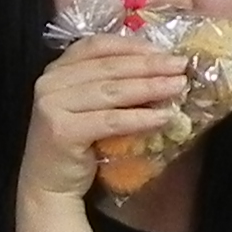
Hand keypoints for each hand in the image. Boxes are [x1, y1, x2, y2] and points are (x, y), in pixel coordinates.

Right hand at [24, 33, 198, 200]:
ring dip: (151, 87)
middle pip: (109, 67)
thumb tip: (159, 68)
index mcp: (57, 69)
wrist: (50, 186)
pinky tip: (164, 117)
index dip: (132, 46)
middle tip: (181, 66)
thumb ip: (109, 84)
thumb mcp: (88, 106)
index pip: (97, 46)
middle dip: (149, 65)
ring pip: (112, 91)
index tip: (164, 51)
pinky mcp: (62, 130)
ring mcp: (52, 105)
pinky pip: (111, 120)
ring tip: (178, 86)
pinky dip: (140, 118)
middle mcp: (50, 82)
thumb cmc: (76, 145)